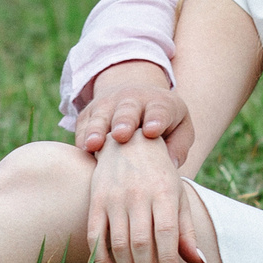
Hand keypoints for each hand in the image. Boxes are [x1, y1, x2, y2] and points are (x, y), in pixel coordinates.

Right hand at [73, 61, 194, 165]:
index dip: (156, 119)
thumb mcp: (180, 128)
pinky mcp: (88, 113)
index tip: (152, 131)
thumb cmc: (162, 123)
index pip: (159, 110)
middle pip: (127, 110)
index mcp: (159, 103)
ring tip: (93, 144)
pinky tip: (83, 150)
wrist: (134, 96)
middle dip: (124, 122)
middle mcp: (132, 100)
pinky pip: (83, 126)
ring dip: (96, 130)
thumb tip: (169, 167)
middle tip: (121, 135)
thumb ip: (178, 146)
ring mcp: (108, 105)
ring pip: (100, 117)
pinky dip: (82, 137)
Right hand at [85, 133, 206, 262]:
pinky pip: (95, 237)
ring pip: (118, 243)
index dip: (168, 261)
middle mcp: (138, 194)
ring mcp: (114, 197)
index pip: (167, 232)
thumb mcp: (179, 197)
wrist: (129, 141)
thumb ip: (187, 231)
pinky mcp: (95, 201)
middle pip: (141, 242)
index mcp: (164, 192)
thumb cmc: (160, 175)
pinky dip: (102, 260)